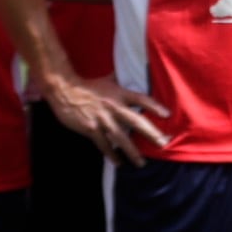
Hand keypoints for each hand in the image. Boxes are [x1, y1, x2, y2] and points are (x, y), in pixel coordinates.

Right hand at [42, 72, 171, 161]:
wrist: (64, 91)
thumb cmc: (88, 86)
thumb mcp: (107, 79)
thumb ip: (121, 79)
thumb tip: (131, 69)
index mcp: (120, 94)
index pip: (142, 99)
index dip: (155, 106)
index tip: (167, 115)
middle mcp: (114, 107)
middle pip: (136, 121)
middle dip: (151, 134)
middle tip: (163, 144)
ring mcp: (102, 119)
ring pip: (121, 138)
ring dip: (132, 152)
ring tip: (141, 163)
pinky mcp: (91, 128)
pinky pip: (104, 144)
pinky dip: (112, 154)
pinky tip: (119, 163)